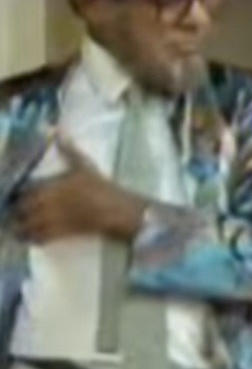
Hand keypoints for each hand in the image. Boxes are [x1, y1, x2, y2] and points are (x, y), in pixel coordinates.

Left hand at [16, 134, 147, 243]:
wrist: (118, 211)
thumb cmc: (102, 187)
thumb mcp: (84, 166)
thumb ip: (69, 150)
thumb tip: (57, 130)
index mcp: (52, 186)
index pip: (25, 190)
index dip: (20, 194)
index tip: (20, 195)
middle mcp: (48, 204)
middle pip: (22, 209)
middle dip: (17, 210)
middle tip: (19, 210)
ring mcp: (54, 220)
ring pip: (28, 225)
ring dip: (22, 226)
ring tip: (22, 225)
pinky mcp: (62, 234)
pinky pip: (40, 238)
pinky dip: (34, 238)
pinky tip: (36, 235)